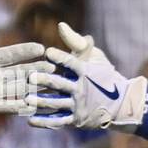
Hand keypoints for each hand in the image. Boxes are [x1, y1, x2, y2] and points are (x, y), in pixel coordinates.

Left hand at [0, 11, 51, 118]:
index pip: (10, 54)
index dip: (25, 51)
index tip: (41, 48)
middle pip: (19, 71)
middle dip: (36, 69)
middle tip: (53, 66)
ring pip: (17, 87)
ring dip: (32, 86)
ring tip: (49, 84)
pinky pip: (6, 105)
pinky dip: (19, 105)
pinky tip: (33, 104)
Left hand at [26, 23, 146, 129]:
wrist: (120, 103)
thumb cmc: (103, 74)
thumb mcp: (94, 56)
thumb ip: (75, 42)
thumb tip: (60, 25)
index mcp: (85, 71)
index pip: (71, 63)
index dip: (60, 57)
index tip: (48, 53)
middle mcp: (81, 89)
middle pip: (61, 84)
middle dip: (46, 80)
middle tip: (31, 77)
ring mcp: (78, 105)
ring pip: (57, 103)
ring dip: (41, 102)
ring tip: (27, 99)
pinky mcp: (76, 120)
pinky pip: (58, 121)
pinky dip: (44, 122)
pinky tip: (30, 120)